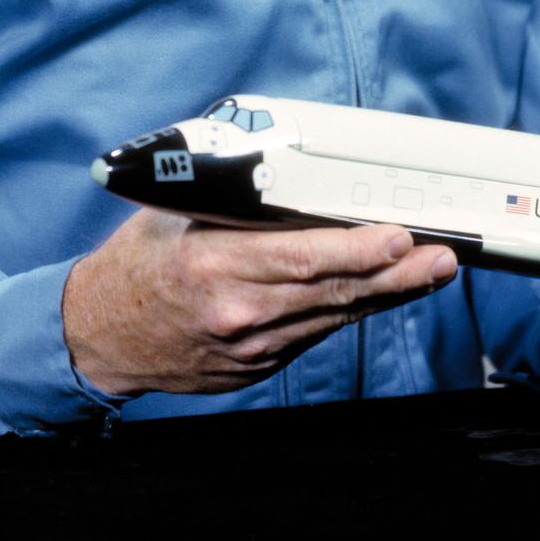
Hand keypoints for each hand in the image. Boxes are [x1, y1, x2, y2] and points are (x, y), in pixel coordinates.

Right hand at [62, 209, 458, 397]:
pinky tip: (380, 291)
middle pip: (330, 291)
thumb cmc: (137, 261)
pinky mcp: (256, 367)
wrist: (98, 337)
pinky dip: (348, 310)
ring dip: (386, 293)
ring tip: (431, 270)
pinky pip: (312, 332)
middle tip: (441, 256)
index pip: (299, 257)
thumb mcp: (170, 214)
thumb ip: (227, 201)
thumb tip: (283, 172)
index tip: (396, 236)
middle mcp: (237, 312)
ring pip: (331, 316)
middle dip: (394, 273)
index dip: (355, 250)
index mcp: (213, 265)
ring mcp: (250, 348)